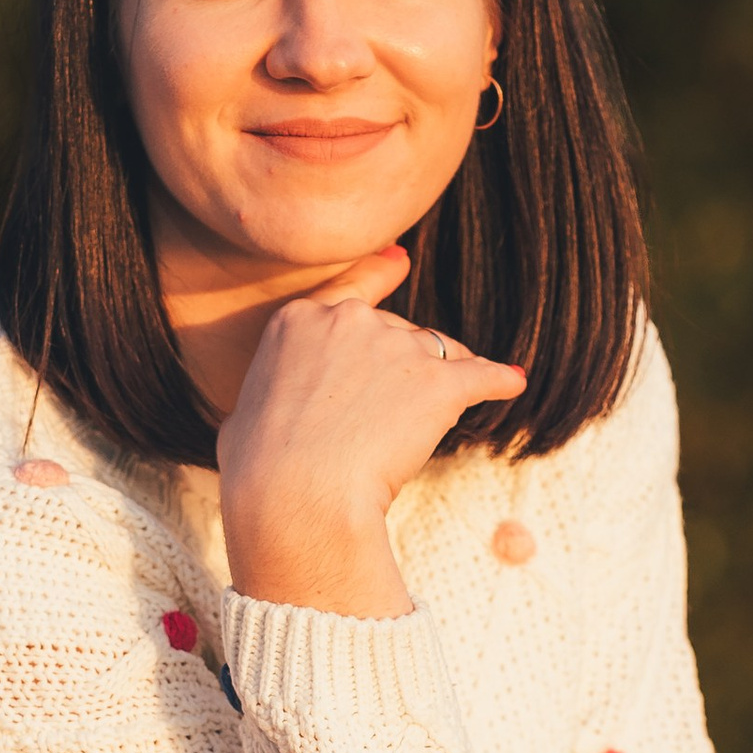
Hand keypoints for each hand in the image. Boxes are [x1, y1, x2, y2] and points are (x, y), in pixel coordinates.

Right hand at [218, 245, 526, 617]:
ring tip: (428, 424)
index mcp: (299, 320)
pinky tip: (511, 384)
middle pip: (398, 331)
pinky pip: (482, 375)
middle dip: (401, 366)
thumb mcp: (241, 414)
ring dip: (441, 379)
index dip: (380, 273)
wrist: (295, 493)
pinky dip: (499, 380)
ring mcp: (396, 348)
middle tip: (385, 419)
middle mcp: (350, 322)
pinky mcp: (437, 384)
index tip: (401, 259)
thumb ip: (268, 397)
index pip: (351, 291)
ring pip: (439, 354)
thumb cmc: (258, 468)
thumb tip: (252, 422)